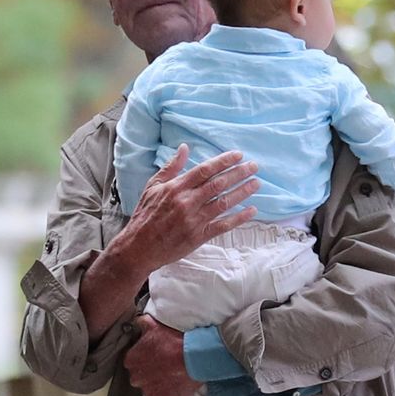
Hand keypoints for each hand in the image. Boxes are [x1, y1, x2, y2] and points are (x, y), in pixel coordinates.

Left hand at [123, 315, 201, 395]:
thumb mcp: (156, 326)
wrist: (194, 357)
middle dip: (148, 373)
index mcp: (131, 360)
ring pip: (149, 389)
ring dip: (157, 384)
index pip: (131, 362)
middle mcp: (136, 378)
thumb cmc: (174, 341)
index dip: (142, 359)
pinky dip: (167, 394)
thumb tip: (139, 321)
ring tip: (170, 375)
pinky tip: (175, 384)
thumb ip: (142, 323)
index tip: (152, 357)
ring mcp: (149, 391)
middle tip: (162, 366)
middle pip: (139, 377)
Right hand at [124, 143, 259, 274]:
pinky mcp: (199, 236)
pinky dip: (239, 218)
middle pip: (218, 184)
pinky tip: (252, 211)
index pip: (205, 170)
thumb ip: (171, 167)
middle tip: (254, 166)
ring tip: (256, 183)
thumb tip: (184, 148)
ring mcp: (194, 220)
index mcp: (176, 188)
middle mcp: (187, 202)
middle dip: (239, 173)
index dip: (223, 161)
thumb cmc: (145, 215)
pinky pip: (223, 225)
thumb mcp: (153, 186)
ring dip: (242, 192)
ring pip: (224, 203)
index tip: (238, 155)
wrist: (138, 247)